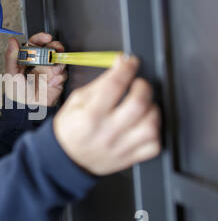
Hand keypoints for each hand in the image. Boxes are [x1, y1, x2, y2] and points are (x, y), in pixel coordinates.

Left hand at [5, 33, 66, 106]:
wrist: (28, 108)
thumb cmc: (17, 92)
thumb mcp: (11, 73)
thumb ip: (11, 56)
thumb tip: (12, 40)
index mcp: (28, 58)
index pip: (35, 43)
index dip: (41, 38)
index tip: (47, 37)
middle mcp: (40, 62)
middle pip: (50, 48)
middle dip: (55, 46)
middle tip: (56, 49)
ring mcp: (49, 70)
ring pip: (59, 59)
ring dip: (58, 63)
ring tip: (54, 70)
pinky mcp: (57, 79)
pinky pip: (63, 73)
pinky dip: (59, 76)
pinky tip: (52, 82)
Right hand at [53, 55, 161, 175]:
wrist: (66, 158)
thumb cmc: (70, 128)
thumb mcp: (75, 101)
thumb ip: (99, 85)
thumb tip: (119, 67)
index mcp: (90, 115)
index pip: (115, 84)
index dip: (126, 68)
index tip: (130, 62)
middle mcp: (107, 131)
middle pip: (139, 104)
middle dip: (143, 86)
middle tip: (138, 84)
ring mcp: (120, 147)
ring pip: (150, 126)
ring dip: (152, 110)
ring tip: (143, 107)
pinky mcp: (129, 158)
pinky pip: (153, 146)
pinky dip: (154, 133)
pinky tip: (143, 125)